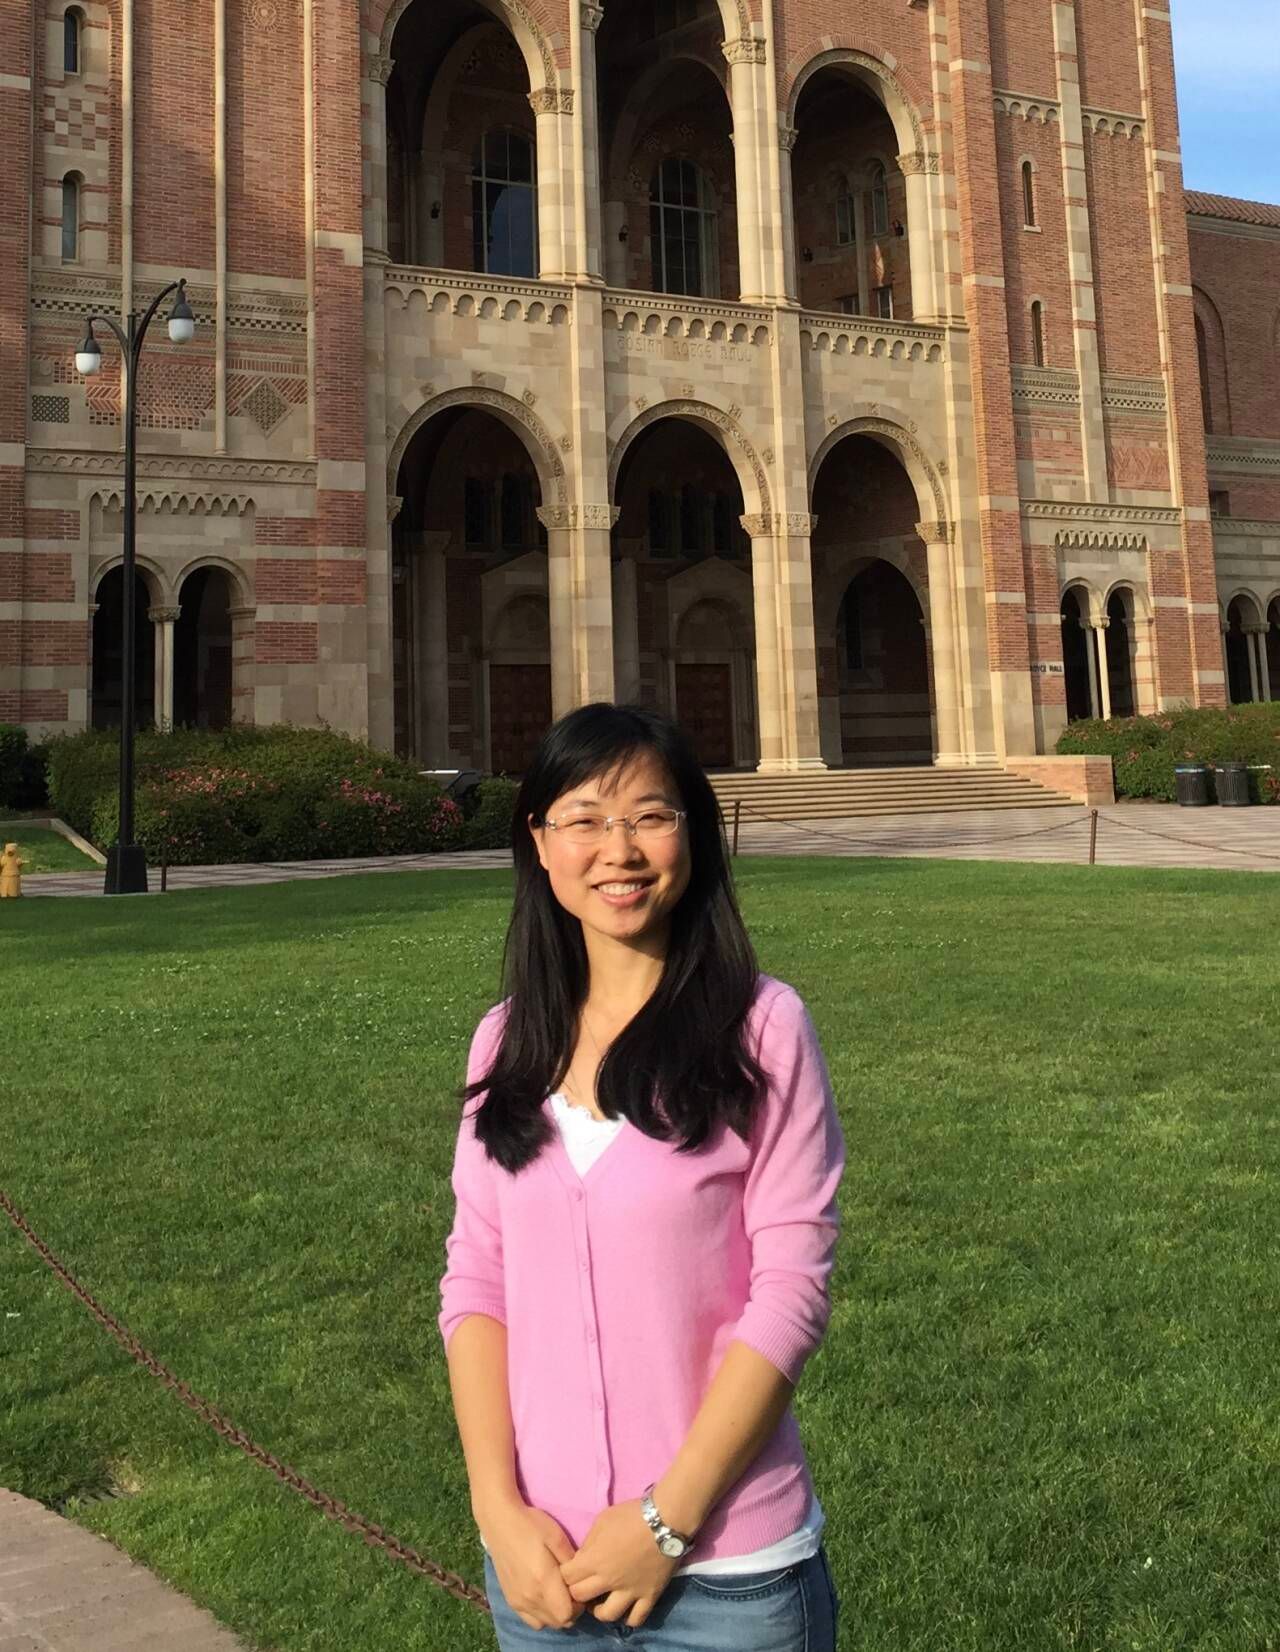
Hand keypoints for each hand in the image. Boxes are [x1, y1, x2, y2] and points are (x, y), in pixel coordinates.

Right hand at [479, 1497, 589, 1631]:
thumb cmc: (531, 1525)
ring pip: (545, 1623)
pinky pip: (530, 1620)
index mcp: (543, 1582)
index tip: (579, 1589)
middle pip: (557, 1623)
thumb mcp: (557, 1537)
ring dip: (555, 1614)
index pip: (567, 1615)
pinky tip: (543, 1596)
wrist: (499, 1521)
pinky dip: (541, 1615)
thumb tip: (581, 1579)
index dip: (578, 1606)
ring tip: (558, 1593)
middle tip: (571, 1590)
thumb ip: (571, 1562)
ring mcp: (517, 1601)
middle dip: (570, 1611)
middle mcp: (529, 1598)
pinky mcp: (510, 1600)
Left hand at [558, 1498, 682, 1628]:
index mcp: (594, 1560)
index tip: (569, 1569)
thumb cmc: (631, 1515)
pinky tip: (625, 1608)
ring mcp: (630, 1591)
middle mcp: (609, 1580)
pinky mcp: (649, 1596)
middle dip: (576, 1591)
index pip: (567, 1577)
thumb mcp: (602, 1520)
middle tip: (582, 1585)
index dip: (565, 1573)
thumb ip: (589, 1543)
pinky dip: (628, 1617)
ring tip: (601, 1602)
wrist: (665, 1519)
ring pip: (607, 1615)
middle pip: (581, 1597)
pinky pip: (636, 1619)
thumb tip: (582, 1558)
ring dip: (599, 1611)